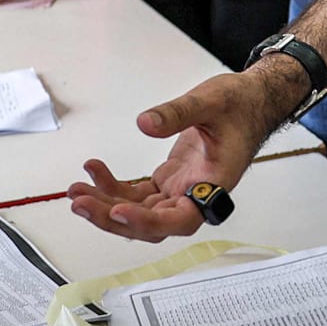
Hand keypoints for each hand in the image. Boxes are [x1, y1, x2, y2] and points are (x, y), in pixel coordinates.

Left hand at [66, 61, 305, 240]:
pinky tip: (93, 169)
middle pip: (152, 224)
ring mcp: (180, 192)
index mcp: (213, 186)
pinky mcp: (168, 182)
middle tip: (80, 201)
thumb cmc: (239, 105)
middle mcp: (195, 197)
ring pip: (139, 213)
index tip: (120, 211)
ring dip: (106, 205)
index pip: (181, 219)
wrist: (251, 102)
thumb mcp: (210, 100)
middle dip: (113, 217)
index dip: (150, 223)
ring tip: (75, 190)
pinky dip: (112, 186)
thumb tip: (144, 124)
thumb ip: (178, 113)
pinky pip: (136, 194)